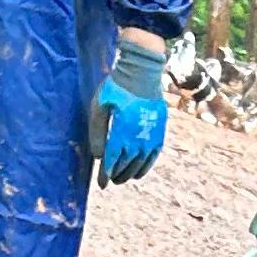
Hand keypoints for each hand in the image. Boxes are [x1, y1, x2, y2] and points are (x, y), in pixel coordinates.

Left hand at [94, 34, 169, 186]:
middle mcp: (138, 139)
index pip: (112, 161)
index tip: (101, 185)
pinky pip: (152, 157)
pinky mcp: (159, 133)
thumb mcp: (100, 106)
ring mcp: (150, 137)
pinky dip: (144, 167)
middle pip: (125, 166)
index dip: (106, 174)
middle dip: (116, 175)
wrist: (142, 72)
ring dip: (129, 174)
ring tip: (121, 178)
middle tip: (109, 180)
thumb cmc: (116, 87)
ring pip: (139, 165)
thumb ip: (97, 132)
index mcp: (121, 133)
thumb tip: (99, 156)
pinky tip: (138, 172)